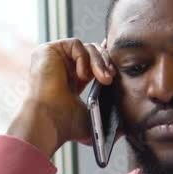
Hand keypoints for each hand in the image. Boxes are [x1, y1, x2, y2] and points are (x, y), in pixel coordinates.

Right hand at [7, 38, 115, 157]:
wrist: (48, 122)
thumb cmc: (64, 125)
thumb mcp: (91, 116)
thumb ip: (106, 115)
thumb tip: (124, 129)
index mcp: (69, 79)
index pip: (90, 61)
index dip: (105, 61)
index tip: (117, 69)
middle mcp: (60, 67)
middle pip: (91, 51)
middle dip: (106, 63)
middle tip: (111, 78)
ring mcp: (53, 58)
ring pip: (86, 47)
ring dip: (99, 62)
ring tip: (103, 79)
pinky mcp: (47, 50)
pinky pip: (75, 44)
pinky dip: (84, 58)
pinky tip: (81, 76)